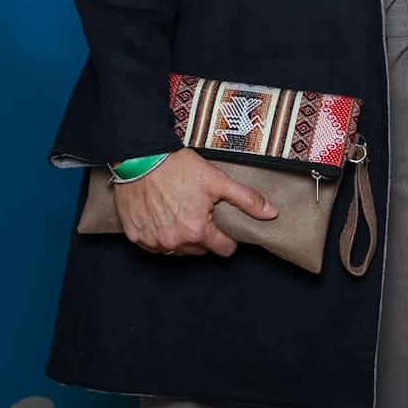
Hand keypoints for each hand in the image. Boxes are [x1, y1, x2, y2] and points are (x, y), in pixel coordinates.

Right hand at [113, 147, 277, 257]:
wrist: (140, 157)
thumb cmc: (178, 167)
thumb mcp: (218, 181)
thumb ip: (247, 200)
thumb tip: (271, 213)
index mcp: (197, 231)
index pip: (224, 249)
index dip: (226, 237)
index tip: (221, 225)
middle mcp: (174, 241)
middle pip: (200, 250)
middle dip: (203, 235)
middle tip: (198, 212)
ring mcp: (153, 241)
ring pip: (177, 250)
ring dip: (181, 237)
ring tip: (179, 212)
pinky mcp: (135, 236)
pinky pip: (153, 246)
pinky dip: (159, 236)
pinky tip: (161, 217)